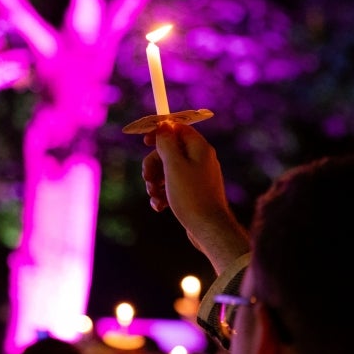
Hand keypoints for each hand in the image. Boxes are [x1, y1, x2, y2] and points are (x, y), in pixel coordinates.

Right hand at [141, 122, 248, 272]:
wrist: (208, 229)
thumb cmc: (191, 196)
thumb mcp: (174, 166)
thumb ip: (166, 143)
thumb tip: (164, 125)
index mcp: (199, 149)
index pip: (178, 129)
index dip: (160, 133)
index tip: (144, 141)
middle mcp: (201, 160)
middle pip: (170, 152)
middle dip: (154, 164)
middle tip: (147, 178)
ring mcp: (198, 178)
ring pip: (168, 171)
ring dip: (156, 182)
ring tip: (154, 196)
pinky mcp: (194, 194)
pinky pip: (174, 187)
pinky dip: (164, 194)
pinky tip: (160, 206)